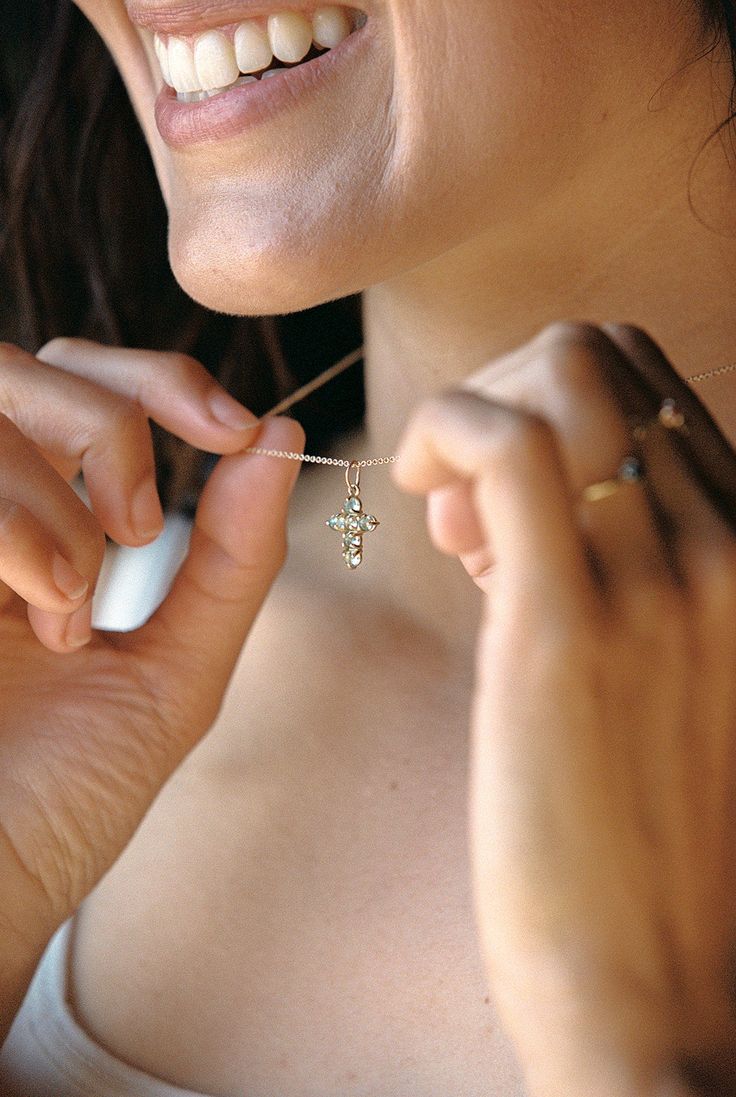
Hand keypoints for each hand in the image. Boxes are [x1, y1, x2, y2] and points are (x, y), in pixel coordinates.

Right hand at [0, 337, 302, 950]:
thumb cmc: (69, 796)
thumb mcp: (177, 670)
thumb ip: (233, 555)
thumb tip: (280, 429)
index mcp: (44, 526)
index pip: (89, 381)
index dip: (165, 379)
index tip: (237, 429)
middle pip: (38, 364)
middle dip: (114, 426)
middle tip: (140, 531)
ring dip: (57, 508)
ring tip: (68, 614)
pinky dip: (17, 527)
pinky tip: (31, 616)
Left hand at [393, 322, 735, 1096]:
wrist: (658, 994)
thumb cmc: (643, 846)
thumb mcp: (668, 685)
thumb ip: (625, 587)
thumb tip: (512, 527)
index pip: (652, 389)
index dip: (558, 414)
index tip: (503, 509)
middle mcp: (729, 543)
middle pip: (603, 358)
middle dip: (512, 393)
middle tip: (467, 509)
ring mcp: (663, 577)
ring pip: (558, 372)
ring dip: (473, 420)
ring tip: (450, 528)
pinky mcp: (569, 625)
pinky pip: (503, 440)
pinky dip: (443, 436)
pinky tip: (426, 514)